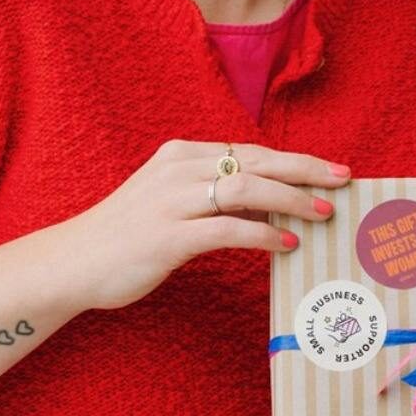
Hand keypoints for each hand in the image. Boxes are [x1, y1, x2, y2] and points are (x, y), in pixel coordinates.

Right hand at [59, 140, 350, 310]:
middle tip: (345, 181)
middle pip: (257, 160)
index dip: (296, 161)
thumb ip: (218, 199)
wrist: (71, 264)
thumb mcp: (175, 205)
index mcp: (181, 155)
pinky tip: (287, 245)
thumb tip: (273, 208)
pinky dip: (262, 235)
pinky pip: (226, 229)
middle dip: (306, 170)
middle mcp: (178, 169)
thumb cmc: (128, 237)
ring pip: (246, 188)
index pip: (251, 151)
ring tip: (323, 213)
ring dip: (291, 199)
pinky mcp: (167, 236)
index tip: (332, 170)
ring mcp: (171, 201)